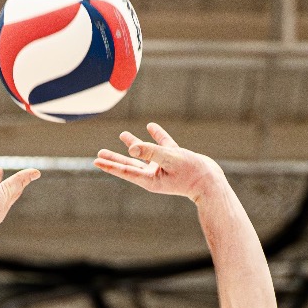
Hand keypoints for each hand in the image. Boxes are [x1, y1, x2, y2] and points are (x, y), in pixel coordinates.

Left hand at [95, 122, 222, 202]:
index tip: (96, 161)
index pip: (125, 171)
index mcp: (149, 179)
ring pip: (144, 154)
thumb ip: (150, 152)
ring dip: (133, 145)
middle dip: (114, 158)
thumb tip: (131, 148)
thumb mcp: (170, 159)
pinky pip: (162, 146)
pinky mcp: (174, 159)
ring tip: (122, 135)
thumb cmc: (192, 173)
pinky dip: (156, 136)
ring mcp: (164, 168)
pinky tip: (150, 126)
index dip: (110, 165)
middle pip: (129, 165)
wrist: (211, 181)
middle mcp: (154, 175)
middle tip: (99, 154)